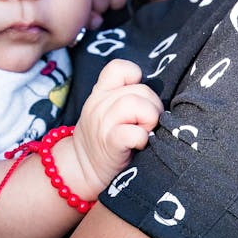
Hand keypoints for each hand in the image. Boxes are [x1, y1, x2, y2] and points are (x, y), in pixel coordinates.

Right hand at [70, 58, 162, 197]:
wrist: (80, 169)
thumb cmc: (102, 139)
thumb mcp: (104, 111)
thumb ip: (123, 97)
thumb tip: (157, 96)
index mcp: (100, 92)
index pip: (118, 67)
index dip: (135, 77)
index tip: (139, 96)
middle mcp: (99, 104)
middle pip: (141, 89)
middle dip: (153, 106)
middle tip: (148, 124)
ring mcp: (103, 123)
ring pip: (137, 104)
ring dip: (150, 119)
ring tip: (145, 132)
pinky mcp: (110, 144)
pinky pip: (133, 132)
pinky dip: (142, 138)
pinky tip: (139, 144)